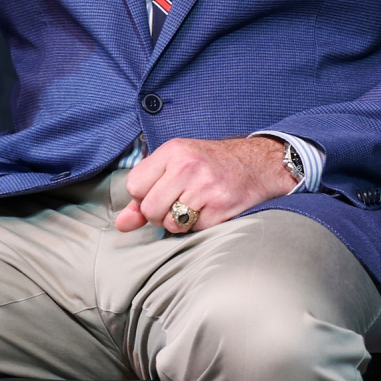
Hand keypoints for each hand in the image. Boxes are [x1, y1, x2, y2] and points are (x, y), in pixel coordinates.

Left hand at [115, 136, 297, 233]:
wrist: (258, 164)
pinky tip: (210, 210)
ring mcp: (206, 188)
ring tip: (195, 205)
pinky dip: (200, 226)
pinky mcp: (221, 208)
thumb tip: (122, 223)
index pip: (135, 185)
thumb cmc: (212, 164)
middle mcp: (189, 166)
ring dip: (180, 222)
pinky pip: (194, 231)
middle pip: (150, 208)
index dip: (144, 194)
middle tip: (179, 201)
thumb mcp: (176, 165)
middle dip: (160, 213)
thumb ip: (145, 192)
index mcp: (174, 151)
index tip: (160, 190)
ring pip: (170, 224)